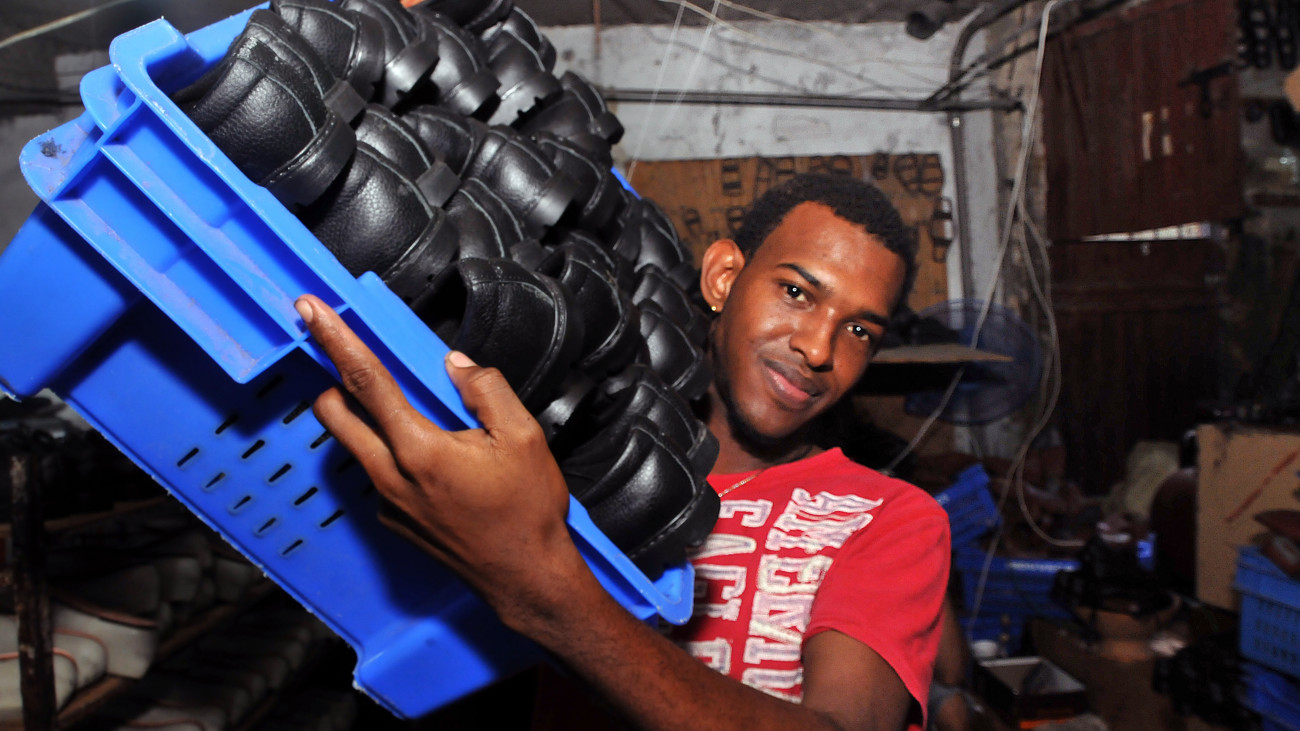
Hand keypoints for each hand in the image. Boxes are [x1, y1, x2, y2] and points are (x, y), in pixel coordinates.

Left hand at [293, 294, 584, 621]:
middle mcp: (393, 477)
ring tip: (405, 410)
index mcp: (421, 450)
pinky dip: (391, 453)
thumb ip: (486, 390)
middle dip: (330, 377)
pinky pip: (378, 473)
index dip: (336, 340)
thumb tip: (457, 365)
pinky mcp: (393, 521)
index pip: (366, 381)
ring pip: (353, 444)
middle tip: (341, 353)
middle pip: (335, 413)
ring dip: (362, 416)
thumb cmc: (527, 514)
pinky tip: (433, 460)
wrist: (526, 577)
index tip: (312, 311)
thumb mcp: (524, 437)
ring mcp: (388, 503)